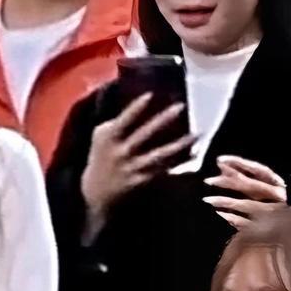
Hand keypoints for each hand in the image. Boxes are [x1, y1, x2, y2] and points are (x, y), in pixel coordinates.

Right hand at [81, 96, 193, 230]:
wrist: (95, 194)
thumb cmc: (100, 158)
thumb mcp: (100, 138)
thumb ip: (115, 123)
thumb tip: (134, 106)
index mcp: (109, 139)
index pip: (123, 121)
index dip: (135, 108)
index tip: (150, 95)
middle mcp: (121, 153)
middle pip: (144, 135)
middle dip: (162, 120)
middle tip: (181, 106)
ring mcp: (132, 168)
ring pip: (157, 155)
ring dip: (177, 146)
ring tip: (196, 135)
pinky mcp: (141, 181)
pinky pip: (162, 171)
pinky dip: (178, 165)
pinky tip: (193, 156)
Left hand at [204, 155, 286, 229]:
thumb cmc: (276, 207)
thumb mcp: (266, 190)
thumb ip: (248, 178)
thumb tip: (223, 167)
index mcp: (278, 184)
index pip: (258, 170)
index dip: (239, 163)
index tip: (220, 160)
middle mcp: (277, 196)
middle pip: (250, 186)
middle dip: (228, 181)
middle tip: (208, 180)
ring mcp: (271, 214)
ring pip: (246, 204)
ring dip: (226, 201)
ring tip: (207, 199)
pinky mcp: (265, 231)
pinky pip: (246, 224)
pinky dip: (232, 218)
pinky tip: (220, 214)